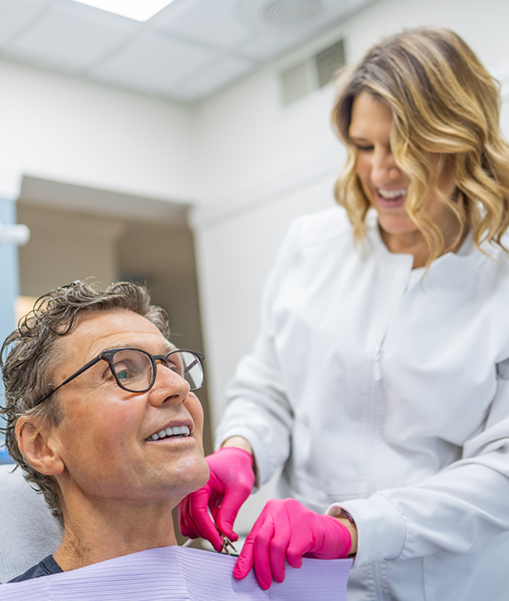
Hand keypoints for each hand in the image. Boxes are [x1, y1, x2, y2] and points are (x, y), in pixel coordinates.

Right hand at [178, 446, 254, 551]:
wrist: (234, 458)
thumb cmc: (237, 467)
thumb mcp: (240, 488)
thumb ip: (230, 511)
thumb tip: (224, 534)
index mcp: (200, 481)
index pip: (197, 511)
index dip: (208, 530)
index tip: (219, 543)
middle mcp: (189, 489)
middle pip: (189, 520)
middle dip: (206, 534)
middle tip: (225, 540)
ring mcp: (187, 496)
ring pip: (187, 524)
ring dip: (202, 533)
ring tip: (221, 533)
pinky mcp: (190, 502)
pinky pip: (189, 521)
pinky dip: (201, 529)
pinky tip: (215, 527)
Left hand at [234, 498, 351, 589]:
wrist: (333, 534)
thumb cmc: (304, 537)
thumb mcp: (282, 538)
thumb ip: (266, 545)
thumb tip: (247, 567)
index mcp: (271, 509)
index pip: (253, 535)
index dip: (246, 557)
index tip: (240, 574)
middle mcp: (281, 508)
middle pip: (262, 539)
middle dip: (261, 565)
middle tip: (264, 582)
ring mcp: (296, 514)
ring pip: (277, 546)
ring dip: (276, 567)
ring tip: (279, 577)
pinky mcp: (309, 525)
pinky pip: (293, 550)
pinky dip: (293, 562)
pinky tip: (297, 563)